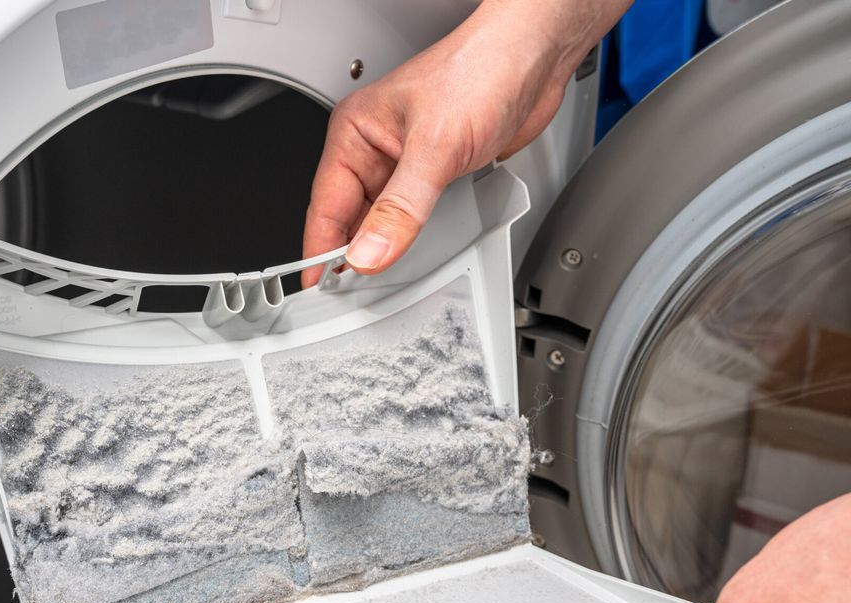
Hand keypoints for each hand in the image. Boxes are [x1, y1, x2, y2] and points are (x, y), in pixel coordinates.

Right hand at [301, 0, 628, 285]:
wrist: (534, 56)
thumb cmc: (481, 70)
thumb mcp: (435, 147)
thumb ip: (400, 208)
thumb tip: (370, 252)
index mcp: (355, 132)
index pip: (325, 204)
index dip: (320, 250)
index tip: (318, 288)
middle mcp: (375, 148)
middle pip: (350, 219)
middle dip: (353, 256)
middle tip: (355, 296)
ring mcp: (404, 163)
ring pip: (381, 222)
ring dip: (384, 248)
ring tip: (385, 279)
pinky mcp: (434, 174)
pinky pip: (411, 218)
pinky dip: (412, 240)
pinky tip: (415, 255)